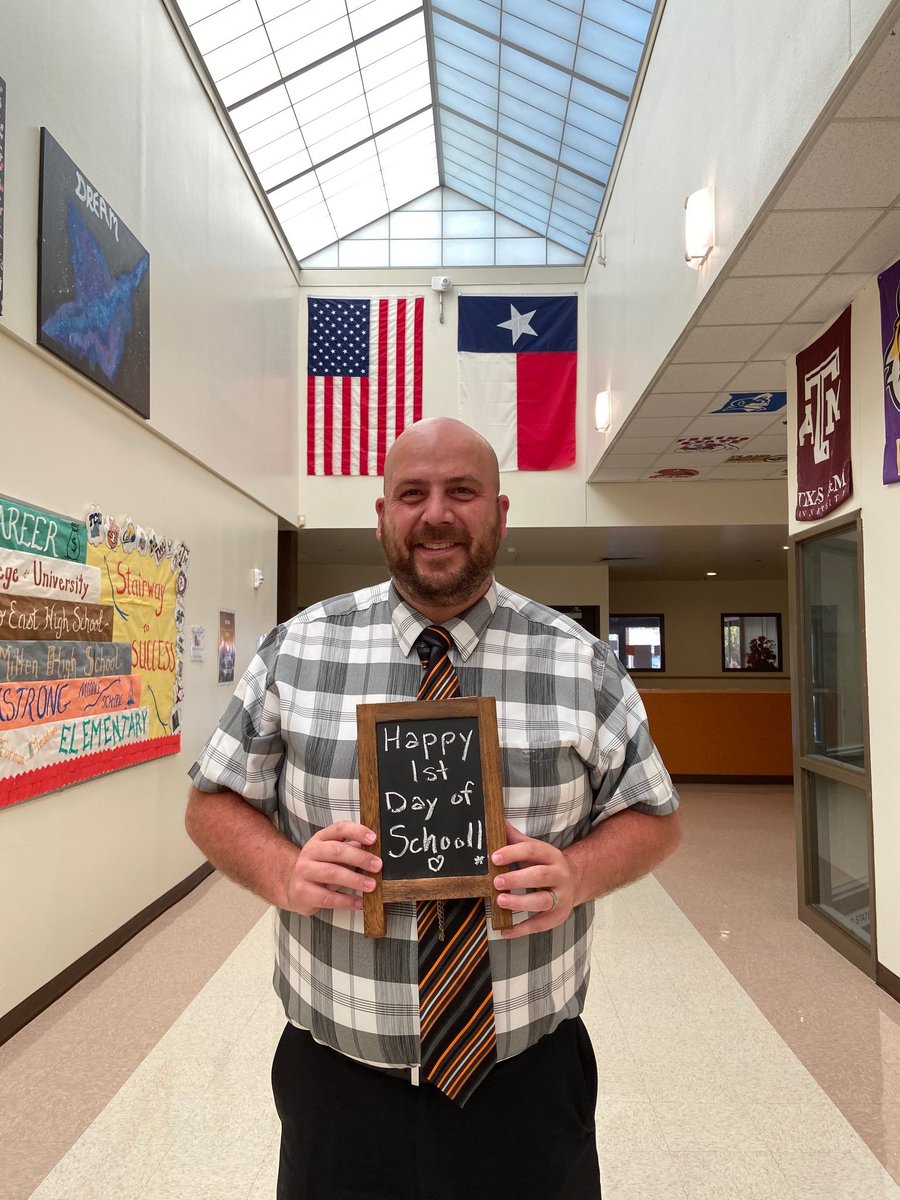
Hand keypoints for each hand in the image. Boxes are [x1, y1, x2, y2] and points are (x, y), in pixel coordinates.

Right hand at [284, 821, 380, 915]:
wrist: (291, 886)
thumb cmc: (318, 868)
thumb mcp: (331, 855)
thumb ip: (350, 850)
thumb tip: (376, 852)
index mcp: (320, 839)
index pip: (339, 829)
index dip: (357, 832)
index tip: (373, 839)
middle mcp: (310, 852)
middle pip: (337, 850)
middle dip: (360, 858)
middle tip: (377, 865)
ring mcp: (304, 872)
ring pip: (332, 873)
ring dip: (355, 879)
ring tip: (371, 885)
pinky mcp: (303, 892)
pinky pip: (328, 897)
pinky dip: (347, 901)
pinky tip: (359, 902)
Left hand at [491, 821, 577, 938]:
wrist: (576, 881)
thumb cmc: (546, 864)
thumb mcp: (535, 850)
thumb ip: (516, 839)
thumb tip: (498, 822)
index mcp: (552, 855)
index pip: (533, 851)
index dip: (514, 853)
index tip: (495, 857)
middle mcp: (560, 875)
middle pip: (540, 876)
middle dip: (517, 879)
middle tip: (496, 881)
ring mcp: (561, 897)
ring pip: (543, 901)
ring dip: (520, 902)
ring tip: (500, 901)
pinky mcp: (558, 916)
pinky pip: (540, 924)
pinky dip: (521, 929)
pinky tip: (505, 930)